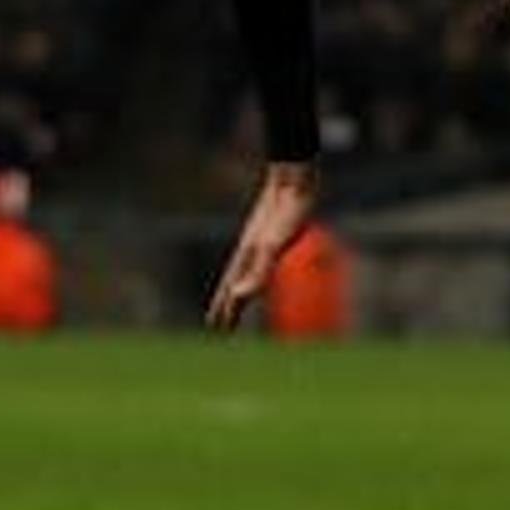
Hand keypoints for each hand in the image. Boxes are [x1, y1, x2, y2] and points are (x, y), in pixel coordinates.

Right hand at [208, 161, 320, 329]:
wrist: (294, 180)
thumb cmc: (287, 214)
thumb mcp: (273, 246)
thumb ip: (258, 271)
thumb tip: (239, 296)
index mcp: (246, 258)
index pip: (231, 291)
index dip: (225, 310)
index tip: (216, 329)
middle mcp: (249, 251)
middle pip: (233, 284)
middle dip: (227, 306)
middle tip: (220, 326)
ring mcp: (260, 242)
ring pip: (245, 272)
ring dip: (240, 290)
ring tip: (236, 302)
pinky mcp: (275, 233)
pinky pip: (263, 260)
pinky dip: (257, 272)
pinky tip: (263, 273)